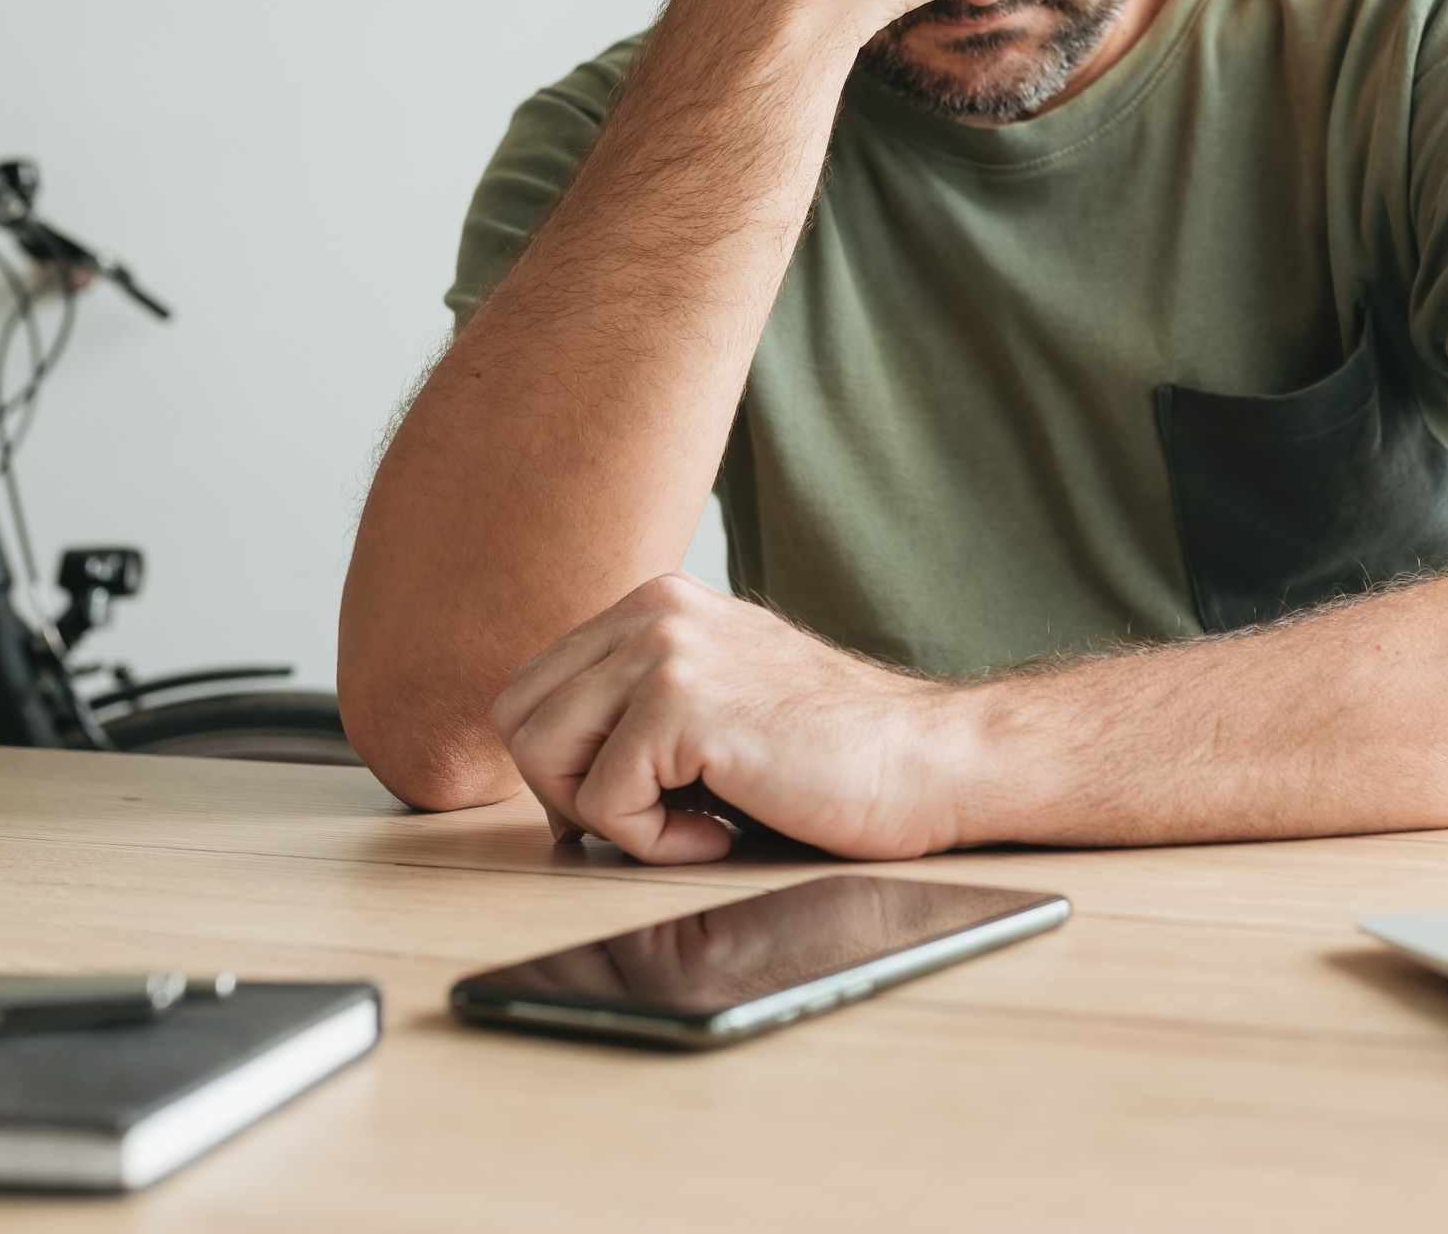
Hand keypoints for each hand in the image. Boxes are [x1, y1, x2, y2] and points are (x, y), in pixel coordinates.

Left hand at [489, 573, 970, 862]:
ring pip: (543, 757)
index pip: (534, 687)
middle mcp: (653, 611)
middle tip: (648, 823)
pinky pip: (602, 805)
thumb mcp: (721, 698)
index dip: (561, 766)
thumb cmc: (834, 752)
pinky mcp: (680, 705)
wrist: (926, 761)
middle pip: (521, 718)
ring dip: (607, 818)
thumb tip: (547, 764)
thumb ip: (640, 702)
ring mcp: (664, 651)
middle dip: (567, 791)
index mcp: (656, 602)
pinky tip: (718, 833)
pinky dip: (653, 844)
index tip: (627, 805)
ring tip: (689, 825)